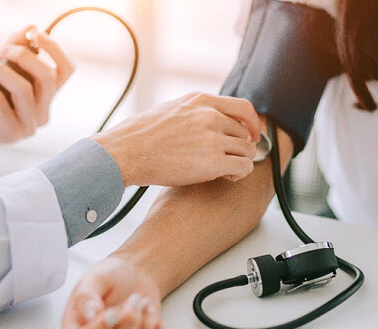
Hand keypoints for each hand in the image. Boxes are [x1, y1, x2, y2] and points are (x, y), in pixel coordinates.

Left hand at [0, 25, 73, 156]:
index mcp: (46, 96)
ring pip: (24, 90)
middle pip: (48, 78)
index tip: (35, 34)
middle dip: (22, 56)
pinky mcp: (11, 134)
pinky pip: (1, 102)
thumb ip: (14, 47)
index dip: (55, 50)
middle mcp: (43, 112)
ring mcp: (29, 126)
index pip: (66, 71)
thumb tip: (32, 26)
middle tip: (1, 51)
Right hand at [63, 256, 163, 328]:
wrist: (134, 280)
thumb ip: (86, 295)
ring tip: (144, 304)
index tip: (113, 312)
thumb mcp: (96, 278)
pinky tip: (155, 320)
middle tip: (135, 299)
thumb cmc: (112, 278)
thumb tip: (88, 314)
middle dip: (128, 323)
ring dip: (145, 327)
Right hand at [92, 92, 261, 186]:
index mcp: (200, 101)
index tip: (250, 135)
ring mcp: (213, 139)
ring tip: (225, 170)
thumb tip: (211, 120)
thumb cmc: (140, 135)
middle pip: (245, 133)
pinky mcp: (213, 163)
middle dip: (240, 147)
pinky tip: (226, 177)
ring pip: (247, 151)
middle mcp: (210, 116)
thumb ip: (195, 112)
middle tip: (229, 159)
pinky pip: (244, 167)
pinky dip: (239, 174)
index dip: (252, 124)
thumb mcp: (172, 109)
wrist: (125, 152)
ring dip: (240, 161)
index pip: (243, 108)